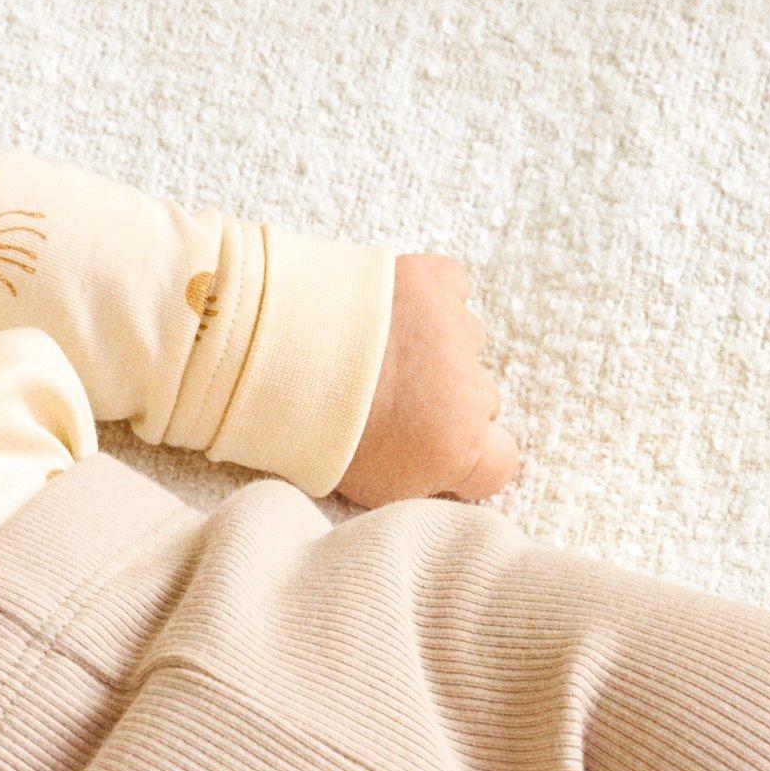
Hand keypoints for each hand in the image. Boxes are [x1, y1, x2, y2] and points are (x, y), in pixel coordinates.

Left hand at [332, 251, 517, 507]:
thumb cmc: (309, 435)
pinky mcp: (435, 282)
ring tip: (378, 352)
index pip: (501, 462)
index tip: (434, 448)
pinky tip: (392, 309)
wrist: (267, 359)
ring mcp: (456, 332)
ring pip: (465, 344)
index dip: (469, 455)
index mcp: (459, 450)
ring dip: (434, 348)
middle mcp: (471, 391)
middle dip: (445, 403)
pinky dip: (431, 296)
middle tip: (390, 400)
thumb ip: (425, 478)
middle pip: (481, 402)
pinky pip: (452, 288)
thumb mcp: (372, 488)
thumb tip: (443, 468)